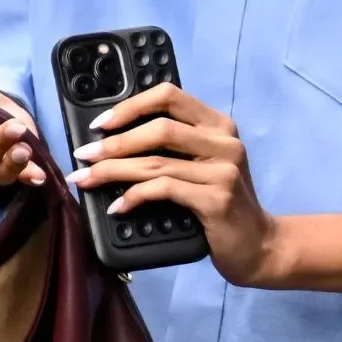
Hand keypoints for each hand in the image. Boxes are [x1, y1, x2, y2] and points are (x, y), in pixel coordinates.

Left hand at [66, 83, 279, 287]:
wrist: (257, 245)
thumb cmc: (221, 205)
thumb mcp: (203, 166)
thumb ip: (174, 148)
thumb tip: (114, 141)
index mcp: (218, 125)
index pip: (170, 96)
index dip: (131, 106)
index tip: (100, 124)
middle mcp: (224, 141)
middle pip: (159, 128)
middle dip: (114, 143)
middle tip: (84, 156)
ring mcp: (223, 170)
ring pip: (156, 162)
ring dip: (114, 171)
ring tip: (87, 180)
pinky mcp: (216, 199)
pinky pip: (164, 190)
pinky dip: (134, 196)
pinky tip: (118, 207)